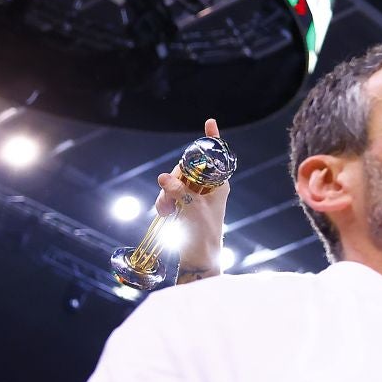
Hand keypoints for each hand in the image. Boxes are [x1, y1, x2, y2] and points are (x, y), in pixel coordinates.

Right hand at [157, 118, 228, 278]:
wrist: (199, 259)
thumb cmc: (204, 234)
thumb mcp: (192, 210)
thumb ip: (179, 192)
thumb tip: (163, 177)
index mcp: (218, 184)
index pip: (214, 157)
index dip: (211, 140)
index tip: (210, 122)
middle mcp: (206, 187)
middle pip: (184, 169)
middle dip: (173, 181)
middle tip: (171, 199)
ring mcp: (193, 196)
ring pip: (172, 183)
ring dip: (166, 196)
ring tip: (169, 212)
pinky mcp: (181, 205)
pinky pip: (166, 196)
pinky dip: (163, 204)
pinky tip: (166, 215)